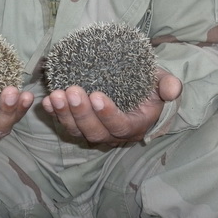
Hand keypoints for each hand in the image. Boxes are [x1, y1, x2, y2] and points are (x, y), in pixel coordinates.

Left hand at [41, 69, 181, 144]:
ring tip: (55, 95)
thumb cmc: (150, 86)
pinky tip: (45, 102)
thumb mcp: (162, 82)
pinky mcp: (80, 124)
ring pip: (77, 131)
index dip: (108, 114)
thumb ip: (169, 85)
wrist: (137, 90)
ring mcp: (95, 131)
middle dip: (81, 113)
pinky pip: (65, 123)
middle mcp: (113, 134)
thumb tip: (173, 90)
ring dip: (64, 114)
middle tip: (72, 91)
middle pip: (95, 132)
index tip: (97, 96)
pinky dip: (54, 114)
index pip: (120, 126)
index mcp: (135, 126)